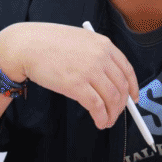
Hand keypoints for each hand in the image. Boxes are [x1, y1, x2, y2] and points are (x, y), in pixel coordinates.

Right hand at [0, 22, 138, 129]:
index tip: (134, 98)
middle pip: (121, 87)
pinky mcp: (76, 85)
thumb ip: (96, 54)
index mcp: (103, 44)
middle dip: (121, 105)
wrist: (27, 45)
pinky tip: (99, 121)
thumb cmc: (49, 42)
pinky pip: (97, 106)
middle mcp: (101, 57)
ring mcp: (89, 71)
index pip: (127, 69)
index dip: (133, 87)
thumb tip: (109, 79)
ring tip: (106, 122)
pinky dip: (101, 117)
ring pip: (112, 99)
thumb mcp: (80, 40)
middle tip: (116, 114)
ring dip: (112, 114)